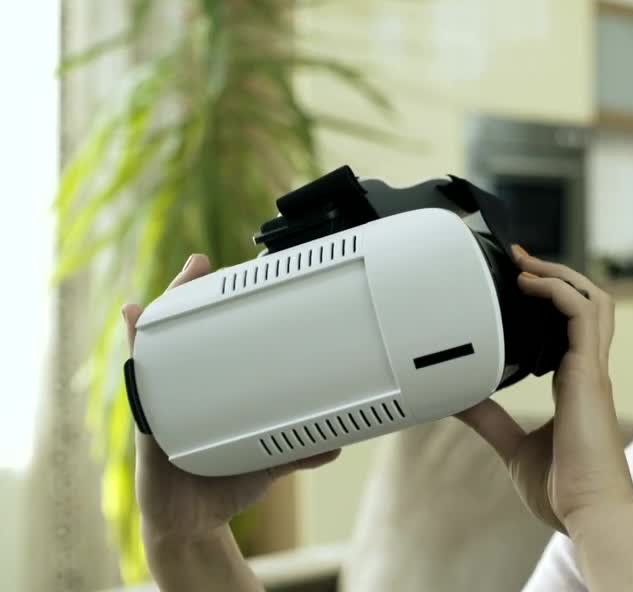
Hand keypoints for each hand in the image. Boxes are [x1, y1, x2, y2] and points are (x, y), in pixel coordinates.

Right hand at [126, 254, 341, 549]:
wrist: (198, 526)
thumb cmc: (228, 482)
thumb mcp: (269, 457)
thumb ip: (302, 448)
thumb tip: (341, 441)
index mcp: (208, 391)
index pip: (210, 339)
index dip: (214, 306)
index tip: (225, 272)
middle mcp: (181, 392)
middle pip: (178, 335)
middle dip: (182, 297)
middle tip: (197, 265)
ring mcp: (162, 408)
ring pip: (153, 357)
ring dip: (151, 324)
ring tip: (151, 297)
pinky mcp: (150, 432)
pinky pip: (142, 394)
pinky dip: (137, 364)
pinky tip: (132, 339)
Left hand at [455, 246, 632, 533]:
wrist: (589, 512)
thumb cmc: (563, 489)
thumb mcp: (513, 447)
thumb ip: (491, 420)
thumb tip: (459, 401)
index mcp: (576, 385)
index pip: (573, 327)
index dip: (552, 300)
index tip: (520, 284)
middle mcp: (588, 370)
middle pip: (590, 303)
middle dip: (558, 275)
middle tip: (521, 261)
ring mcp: (592, 369)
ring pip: (592, 300)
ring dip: (560, 275)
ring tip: (526, 265)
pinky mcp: (589, 372)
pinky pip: (582, 313)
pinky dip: (558, 291)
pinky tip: (530, 285)